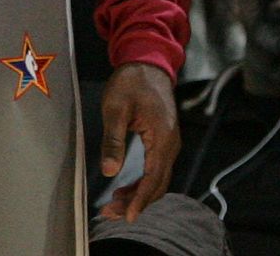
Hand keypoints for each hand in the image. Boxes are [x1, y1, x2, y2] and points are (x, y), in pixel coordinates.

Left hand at [98, 61, 179, 221]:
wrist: (147, 63)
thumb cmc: (131, 82)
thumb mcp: (115, 108)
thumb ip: (113, 140)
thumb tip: (109, 171)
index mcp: (162, 138)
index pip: (153, 178)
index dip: (140, 199)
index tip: (127, 216)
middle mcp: (171, 145)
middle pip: (157, 184)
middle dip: (136, 202)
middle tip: (112, 214)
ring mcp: (169, 144)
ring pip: (157, 179)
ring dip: (139, 194)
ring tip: (115, 205)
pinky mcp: (163, 141)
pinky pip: (156, 169)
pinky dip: (143, 182)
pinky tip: (126, 187)